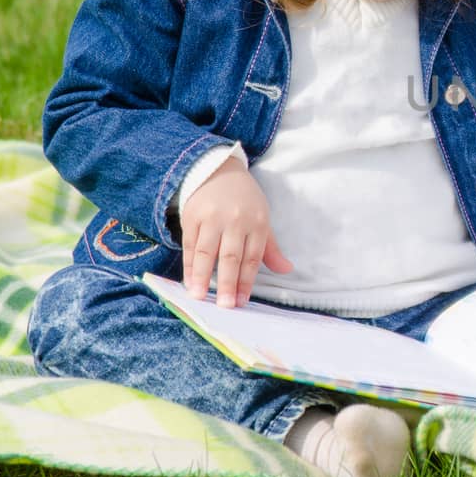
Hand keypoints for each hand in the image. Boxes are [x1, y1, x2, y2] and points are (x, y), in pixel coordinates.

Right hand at [180, 156, 292, 306]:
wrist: (218, 170)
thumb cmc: (244, 201)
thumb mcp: (262, 219)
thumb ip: (270, 248)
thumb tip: (286, 270)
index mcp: (257, 222)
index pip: (252, 257)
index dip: (247, 281)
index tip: (242, 302)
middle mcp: (235, 220)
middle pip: (230, 256)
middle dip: (228, 283)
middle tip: (225, 306)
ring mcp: (211, 217)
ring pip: (207, 252)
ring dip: (202, 276)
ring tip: (199, 297)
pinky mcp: (191, 216)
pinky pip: (190, 245)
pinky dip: (189, 265)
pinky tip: (189, 281)